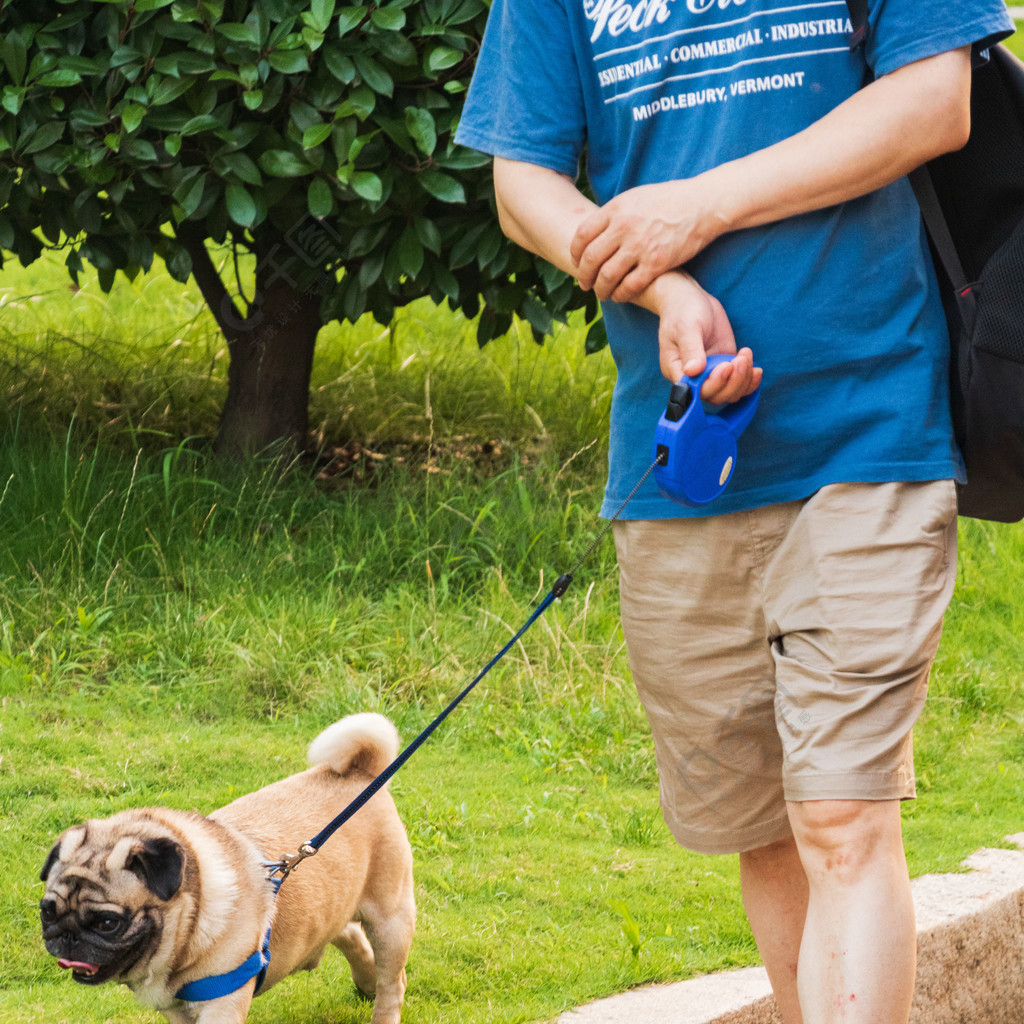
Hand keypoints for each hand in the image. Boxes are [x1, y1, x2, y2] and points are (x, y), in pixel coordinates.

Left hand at [570, 180, 721, 303]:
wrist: (702, 204)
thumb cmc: (669, 200)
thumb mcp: (636, 197)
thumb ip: (615, 213)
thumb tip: (595, 228)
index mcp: (616, 209)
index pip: (582, 235)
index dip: (575, 253)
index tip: (576, 262)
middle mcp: (624, 227)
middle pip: (590, 259)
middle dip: (584, 276)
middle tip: (584, 284)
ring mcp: (640, 246)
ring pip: (607, 276)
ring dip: (600, 289)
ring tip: (601, 294)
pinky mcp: (656, 263)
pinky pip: (630, 286)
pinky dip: (621, 294)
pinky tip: (620, 296)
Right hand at [647, 273, 760, 402]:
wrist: (692, 301)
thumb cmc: (683, 312)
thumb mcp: (686, 327)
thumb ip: (690, 349)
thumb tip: (693, 371)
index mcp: (677, 371)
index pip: (695, 391)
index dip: (713, 384)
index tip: (725, 366)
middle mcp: (693, 379)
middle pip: (715, 396)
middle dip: (732, 382)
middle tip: (739, 359)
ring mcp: (710, 374)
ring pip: (729, 393)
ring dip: (742, 380)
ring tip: (745, 356)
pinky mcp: (725, 368)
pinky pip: (738, 384)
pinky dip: (750, 381)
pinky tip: (756, 369)